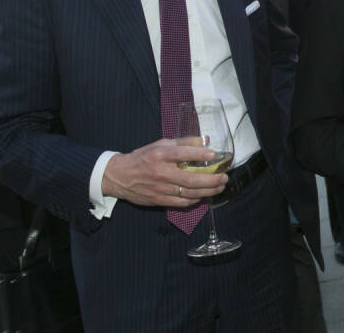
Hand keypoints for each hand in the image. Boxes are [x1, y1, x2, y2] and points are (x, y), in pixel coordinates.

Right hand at [101, 137, 227, 207]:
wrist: (119, 176)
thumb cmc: (143, 157)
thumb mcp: (160, 144)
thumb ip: (183, 142)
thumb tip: (205, 141)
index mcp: (160, 155)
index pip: (182, 154)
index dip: (199, 155)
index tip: (214, 155)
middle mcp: (160, 172)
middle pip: (190, 179)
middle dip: (211, 180)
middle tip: (224, 177)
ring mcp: (160, 188)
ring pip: (188, 193)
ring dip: (208, 191)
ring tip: (220, 186)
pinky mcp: (159, 200)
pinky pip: (181, 203)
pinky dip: (195, 200)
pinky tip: (204, 195)